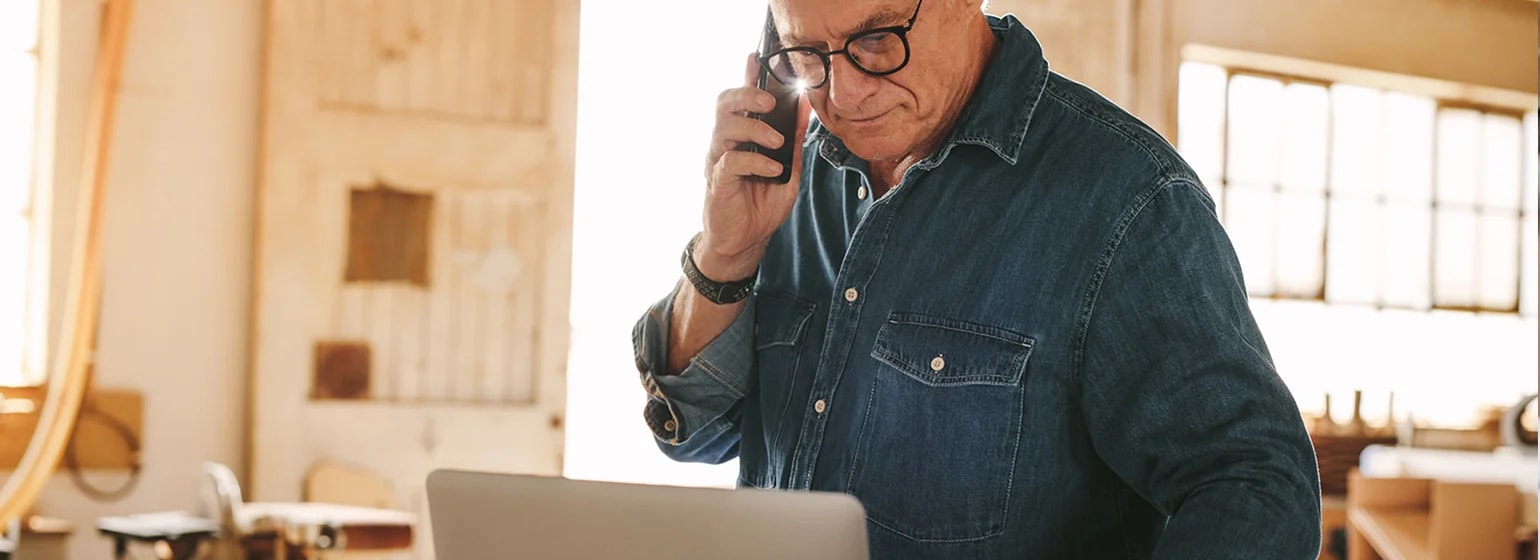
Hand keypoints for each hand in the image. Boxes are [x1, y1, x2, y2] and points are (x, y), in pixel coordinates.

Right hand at [697, 53, 811, 279]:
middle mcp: (725, 143)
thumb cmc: (762, 203)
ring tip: (776, 141)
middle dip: (747, 96)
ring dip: (754, 129)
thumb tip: (806, 106)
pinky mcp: (717, 181)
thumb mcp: (789, 168)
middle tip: (770, 102)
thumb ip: (794, 139)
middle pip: (724, 104)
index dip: (746, 76)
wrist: (746, 242)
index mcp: (742, 136)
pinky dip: (756, 161)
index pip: (741, 99)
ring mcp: (718, 161)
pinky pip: (732, 161)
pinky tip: (772, 169)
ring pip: (724, 127)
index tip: (756, 57)